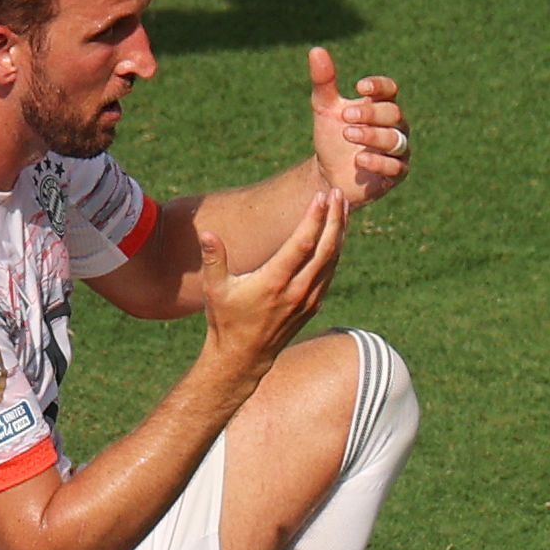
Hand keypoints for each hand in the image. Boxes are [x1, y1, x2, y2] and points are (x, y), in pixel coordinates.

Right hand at [195, 182, 346, 376]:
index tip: (320, 196)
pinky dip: (335, 251)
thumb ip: (214, 259)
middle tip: (338, 193)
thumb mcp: (214, 289)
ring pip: (332, 260)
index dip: (314, 218)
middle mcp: (296, 290)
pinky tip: (336, 235)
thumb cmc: (225, 319)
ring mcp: (308, 299)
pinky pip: (329, 273)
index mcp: (274, 282)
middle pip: (325, 248)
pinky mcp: (312, 305)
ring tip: (341, 207)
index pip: (302, 244)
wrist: (243, 357)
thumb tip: (207, 233)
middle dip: (334, 218)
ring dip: (339, 232)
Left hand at [306, 48, 408, 205]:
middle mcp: (395, 126)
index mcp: (380, 105)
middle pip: (393, 113)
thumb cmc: (331, 138)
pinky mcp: (396, 173)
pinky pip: (396, 166)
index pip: (389, 90)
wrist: (329, 174)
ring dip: (373, 136)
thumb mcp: (325, 108)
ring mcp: (398, 150)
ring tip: (348, 134)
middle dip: (371, 114)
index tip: (359, 87)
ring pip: (396, 139)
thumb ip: (324, 81)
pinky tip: (360, 159)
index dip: (379, 86)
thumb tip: (316, 50)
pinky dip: (378, 162)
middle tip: (346, 116)